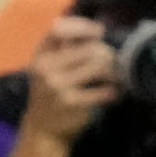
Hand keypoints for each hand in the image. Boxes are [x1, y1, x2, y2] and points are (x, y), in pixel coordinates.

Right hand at [20, 15, 117, 145]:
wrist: (42, 130)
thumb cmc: (51, 93)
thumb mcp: (49, 69)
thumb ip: (66, 48)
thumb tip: (98, 30)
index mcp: (40, 56)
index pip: (58, 29)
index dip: (81, 26)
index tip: (99, 32)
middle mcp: (46, 68)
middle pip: (89, 48)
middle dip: (106, 53)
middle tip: (112, 62)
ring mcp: (58, 86)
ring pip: (100, 66)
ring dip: (114, 71)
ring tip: (115, 77)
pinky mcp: (72, 102)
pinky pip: (105, 90)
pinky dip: (115, 91)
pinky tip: (115, 93)